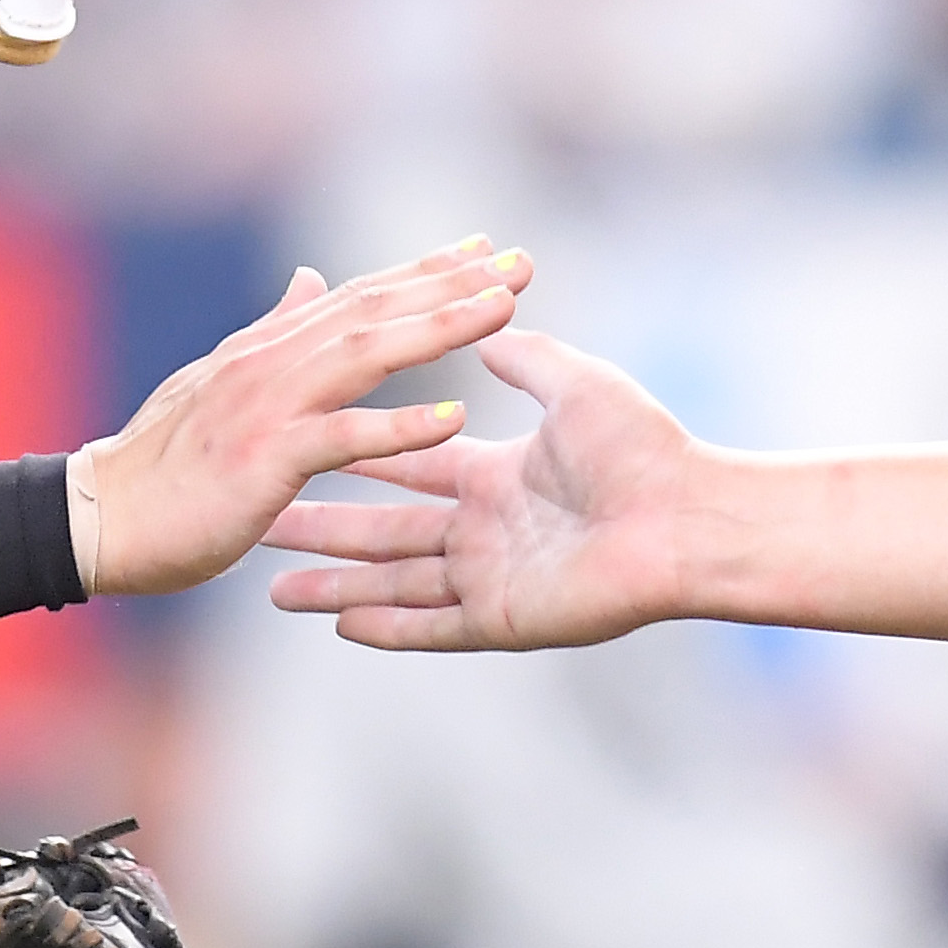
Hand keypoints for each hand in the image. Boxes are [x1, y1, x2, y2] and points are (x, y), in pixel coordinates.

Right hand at [74, 241, 530, 596]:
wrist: (99, 518)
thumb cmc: (163, 461)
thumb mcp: (219, 380)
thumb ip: (272, 329)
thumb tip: (309, 277)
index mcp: (270, 347)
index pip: (363, 295)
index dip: (427, 270)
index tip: (487, 249)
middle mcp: (274, 362)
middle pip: (378, 309)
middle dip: (454, 283)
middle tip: (523, 262)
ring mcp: (268, 407)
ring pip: (367, 354)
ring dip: (440, 327)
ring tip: (505, 309)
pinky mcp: (265, 460)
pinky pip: (342, 438)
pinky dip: (397, 426)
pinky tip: (452, 418)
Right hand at [255, 328, 709, 648]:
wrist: (686, 516)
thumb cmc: (642, 447)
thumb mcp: (574, 384)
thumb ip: (527, 358)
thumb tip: (490, 321)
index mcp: (497, 475)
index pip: (409, 466)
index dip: (355, 457)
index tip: (301, 448)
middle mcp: (485, 529)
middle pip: (385, 530)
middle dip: (322, 529)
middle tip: (261, 523)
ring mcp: (492, 578)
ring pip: (395, 583)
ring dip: (335, 586)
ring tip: (273, 587)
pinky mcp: (506, 619)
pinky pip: (433, 626)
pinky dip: (387, 627)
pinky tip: (337, 624)